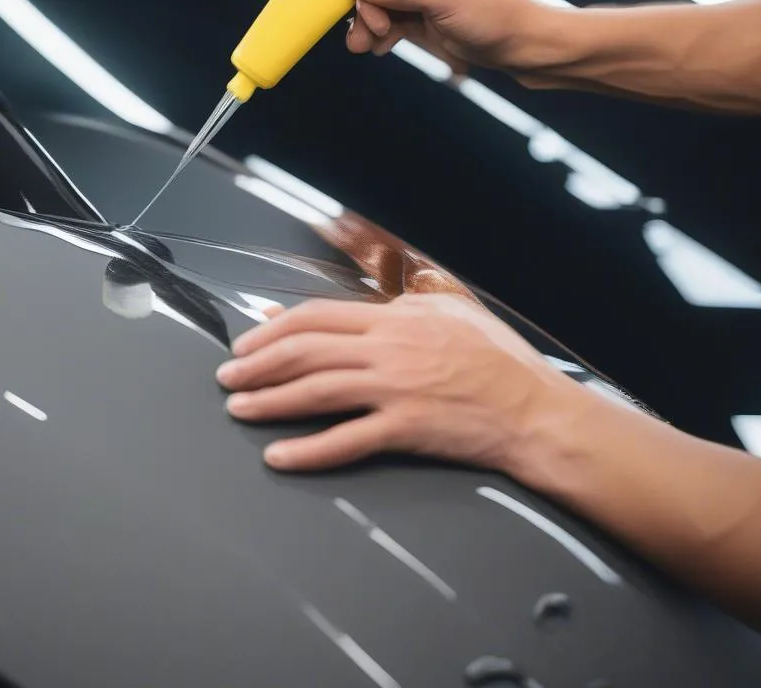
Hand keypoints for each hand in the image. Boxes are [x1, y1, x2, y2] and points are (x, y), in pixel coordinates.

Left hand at [215, 293, 582, 471]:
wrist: (534, 409)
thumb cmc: (495, 357)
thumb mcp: (446, 310)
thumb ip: (395, 303)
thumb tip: (351, 308)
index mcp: (392, 319)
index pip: (315, 317)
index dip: (271, 330)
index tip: (245, 343)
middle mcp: (386, 350)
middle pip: (304, 352)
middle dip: (256, 365)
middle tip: (227, 378)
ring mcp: (394, 390)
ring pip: (315, 392)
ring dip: (268, 401)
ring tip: (237, 410)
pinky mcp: (405, 430)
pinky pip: (346, 441)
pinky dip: (307, 451)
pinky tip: (279, 457)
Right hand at [342, 0, 559, 71]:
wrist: (530, 51)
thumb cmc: (498, 17)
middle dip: (365, 6)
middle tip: (360, 33)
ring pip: (383, 5)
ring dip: (369, 24)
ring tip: (363, 47)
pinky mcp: (429, 22)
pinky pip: (394, 23)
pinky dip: (382, 36)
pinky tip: (377, 49)